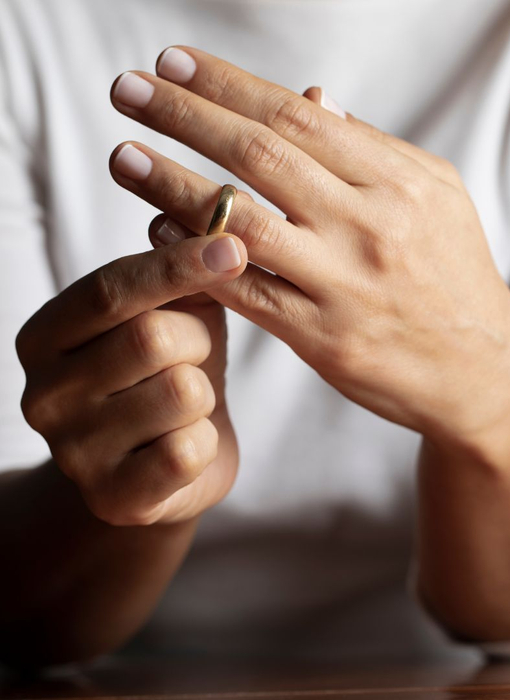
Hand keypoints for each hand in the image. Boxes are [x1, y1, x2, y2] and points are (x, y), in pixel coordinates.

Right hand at [15, 233, 247, 524]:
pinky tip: (186, 445)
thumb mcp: (171, 314)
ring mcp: (73, 452)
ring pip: (180, 393)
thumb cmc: (170, 374)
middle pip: (151, 338)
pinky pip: (188, 451)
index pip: (111, 290)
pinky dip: (205, 441)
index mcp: (47, 336)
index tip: (233, 245)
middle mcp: (44, 394)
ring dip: (204, 394)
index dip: (177, 266)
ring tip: (187, 404)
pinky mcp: (114, 499)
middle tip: (194, 353)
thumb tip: (200, 212)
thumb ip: (177, 272)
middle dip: (197, 341)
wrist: (166, 464)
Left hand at [109, 46, 509, 456]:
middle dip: (186, 116)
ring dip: (173, 186)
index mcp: (399, 183)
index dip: (228, 85)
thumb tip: (313, 101)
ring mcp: (344, 285)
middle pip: (261, 157)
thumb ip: (372, 150)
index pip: (298, 118)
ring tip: (123, 156)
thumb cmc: (456, 276)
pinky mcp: (323, 339)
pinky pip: (246, 292)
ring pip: (241, 224)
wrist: (480, 369)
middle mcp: (370, 227)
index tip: (173, 63)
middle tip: (127, 89)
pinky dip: (197, 259)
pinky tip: (159, 234)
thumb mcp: (436, 198)